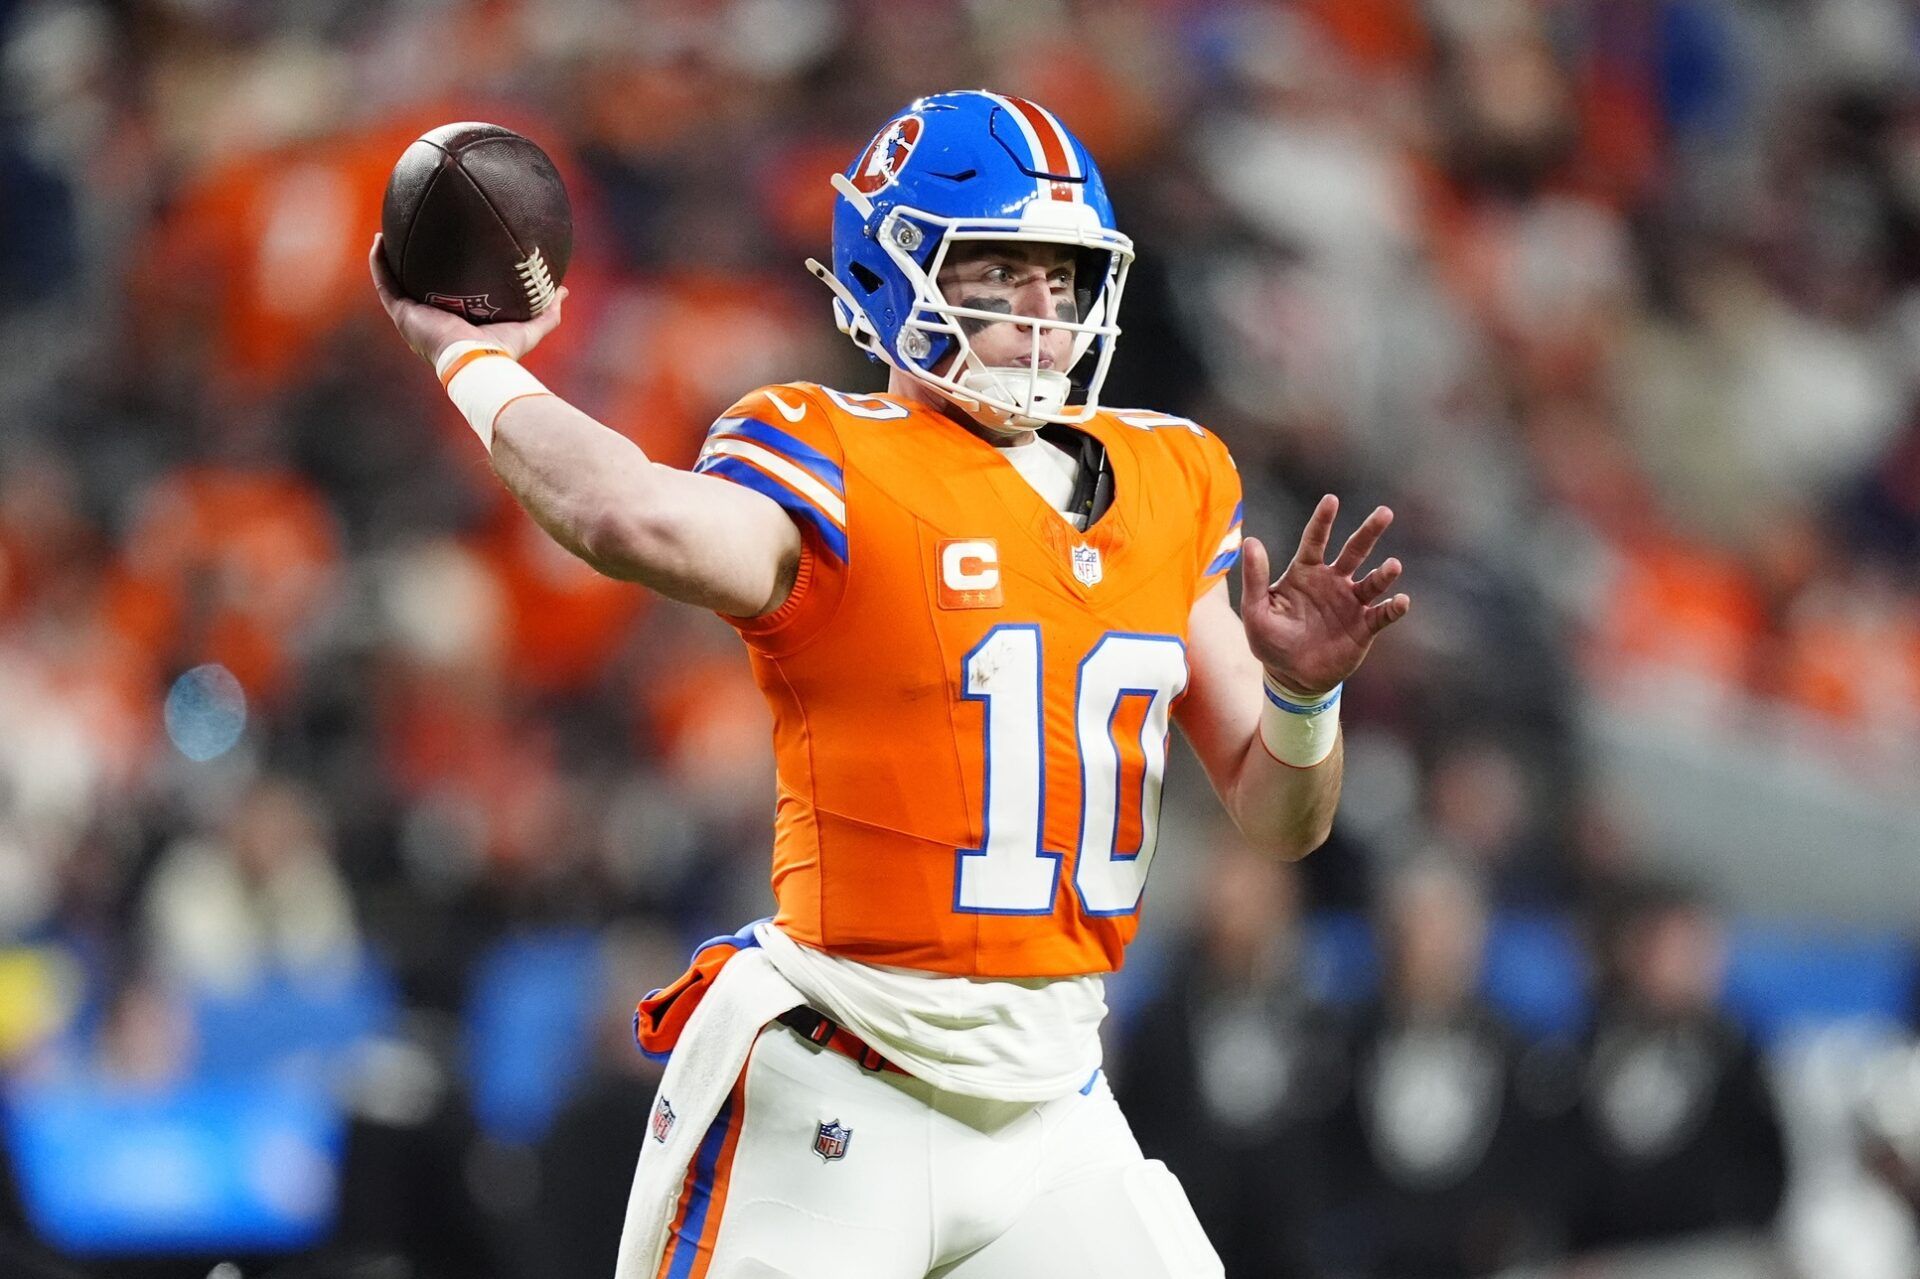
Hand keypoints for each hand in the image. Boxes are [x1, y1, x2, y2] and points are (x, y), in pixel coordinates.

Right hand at [368, 234, 566, 367]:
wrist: (477, 361)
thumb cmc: (502, 352)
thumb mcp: (529, 328)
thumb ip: (546, 311)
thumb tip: (562, 290)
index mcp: (454, 325)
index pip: (445, 297)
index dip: (443, 279)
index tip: (446, 256)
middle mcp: (430, 320)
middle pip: (417, 288)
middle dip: (413, 265)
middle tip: (415, 238)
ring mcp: (413, 318)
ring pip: (394, 283)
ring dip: (388, 258)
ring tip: (387, 232)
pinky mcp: (402, 314)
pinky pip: (384, 283)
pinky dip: (379, 263)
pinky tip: (379, 240)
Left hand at [1240, 495, 1410, 695]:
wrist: (1291, 676)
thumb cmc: (1270, 641)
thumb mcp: (1255, 611)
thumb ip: (1254, 577)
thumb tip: (1250, 541)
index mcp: (1305, 573)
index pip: (1315, 540)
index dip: (1323, 521)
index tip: (1331, 500)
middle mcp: (1332, 582)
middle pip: (1354, 551)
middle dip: (1369, 532)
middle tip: (1385, 512)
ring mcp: (1350, 603)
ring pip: (1372, 582)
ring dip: (1384, 574)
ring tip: (1393, 566)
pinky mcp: (1364, 627)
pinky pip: (1382, 614)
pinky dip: (1394, 608)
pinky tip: (1401, 601)